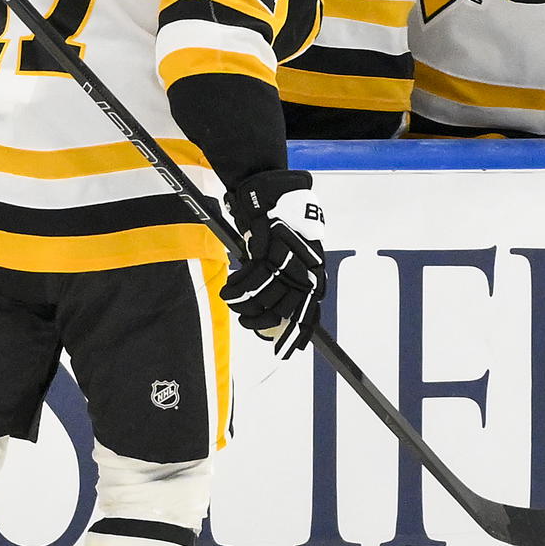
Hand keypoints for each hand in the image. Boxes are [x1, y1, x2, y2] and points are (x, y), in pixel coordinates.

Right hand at [220, 169, 326, 359]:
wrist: (272, 194)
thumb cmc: (282, 229)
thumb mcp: (295, 258)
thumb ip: (291, 285)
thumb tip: (280, 317)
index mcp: (314, 274)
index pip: (308, 313)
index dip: (295, 335)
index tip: (284, 351)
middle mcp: (304, 268)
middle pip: (282, 309)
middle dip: (260, 322)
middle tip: (246, 322)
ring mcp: (287, 257)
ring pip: (263, 295)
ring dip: (243, 304)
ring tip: (233, 303)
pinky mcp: (268, 246)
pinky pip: (249, 277)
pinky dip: (236, 287)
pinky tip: (230, 288)